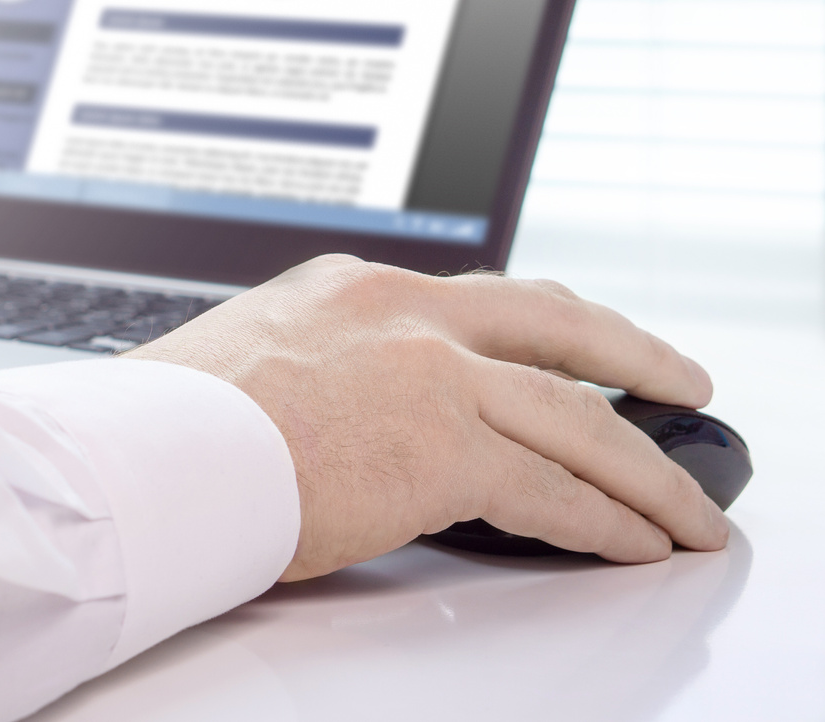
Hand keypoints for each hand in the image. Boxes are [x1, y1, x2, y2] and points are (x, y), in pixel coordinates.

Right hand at [134, 254, 728, 579]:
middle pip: (554, 325)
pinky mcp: (442, 446)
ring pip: (576, 416)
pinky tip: (635, 541)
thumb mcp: (252, 360)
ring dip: (644, 468)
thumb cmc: (170, 425)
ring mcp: (429, 372)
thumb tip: (344, 416)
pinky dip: (608, 521)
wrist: (146, 453)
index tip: (574, 347)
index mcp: (351, 287)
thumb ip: (317, 371)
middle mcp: (400, 310)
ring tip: (683, 502)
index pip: (476, 300)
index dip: (541, 328)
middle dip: (630, 355)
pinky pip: (555, 490)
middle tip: (677, 378)